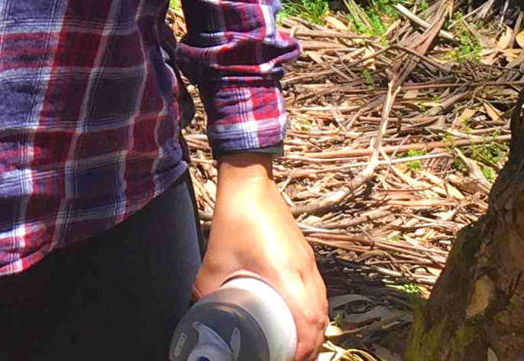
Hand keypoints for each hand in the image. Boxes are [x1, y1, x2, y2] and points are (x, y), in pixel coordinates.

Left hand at [195, 154, 328, 359]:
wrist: (250, 181)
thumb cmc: (236, 218)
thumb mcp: (216, 259)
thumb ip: (207, 290)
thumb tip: (201, 314)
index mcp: (287, 273)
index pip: (309, 321)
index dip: (304, 347)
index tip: (290, 360)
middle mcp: (304, 270)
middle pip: (320, 318)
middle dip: (311, 345)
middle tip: (292, 358)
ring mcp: (308, 261)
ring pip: (322, 305)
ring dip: (315, 329)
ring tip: (298, 346)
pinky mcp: (306, 254)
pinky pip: (318, 290)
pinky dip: (315, 310)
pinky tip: (301, 317)